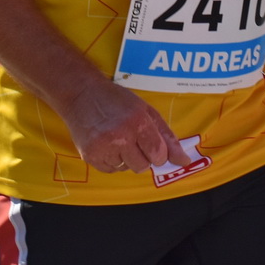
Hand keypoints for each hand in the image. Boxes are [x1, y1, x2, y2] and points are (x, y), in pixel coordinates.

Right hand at [62, 80, 181, 173]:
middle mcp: (120, 136)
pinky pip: (110, 170)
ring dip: (126, 158)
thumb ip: (167, 137)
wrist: (81, 93)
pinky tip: (106, 143)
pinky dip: (112, 160)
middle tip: (132, 138)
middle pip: (143, 166)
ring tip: (117, 138)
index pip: (158, 155)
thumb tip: (183, 160)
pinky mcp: (90, 156)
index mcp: (138, 122)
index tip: (151, 143)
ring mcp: (103, 147)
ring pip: (127, 168)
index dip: (157, 152)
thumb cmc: (116, 100)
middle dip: (142, 155)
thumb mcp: (146, 111)